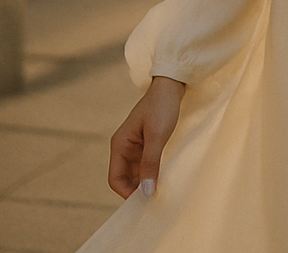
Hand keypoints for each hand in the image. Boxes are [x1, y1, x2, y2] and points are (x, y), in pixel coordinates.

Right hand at [109, 76, 185, 198]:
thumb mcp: (157, 137)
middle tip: (154, 201)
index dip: (126, 193)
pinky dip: (154, 173)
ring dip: (146, 182)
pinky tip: (165, 177)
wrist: (172, 86)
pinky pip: (147, 164)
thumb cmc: (162, 107)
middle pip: (125, 178)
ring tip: (162, 192)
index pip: (115, 179)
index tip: (143, 203)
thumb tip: (146, 192)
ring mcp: (136, 146)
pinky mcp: (148, 144)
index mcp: (119, 145)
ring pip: (137, 173)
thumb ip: (151, 164)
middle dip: (137, 190)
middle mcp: (124, 148)